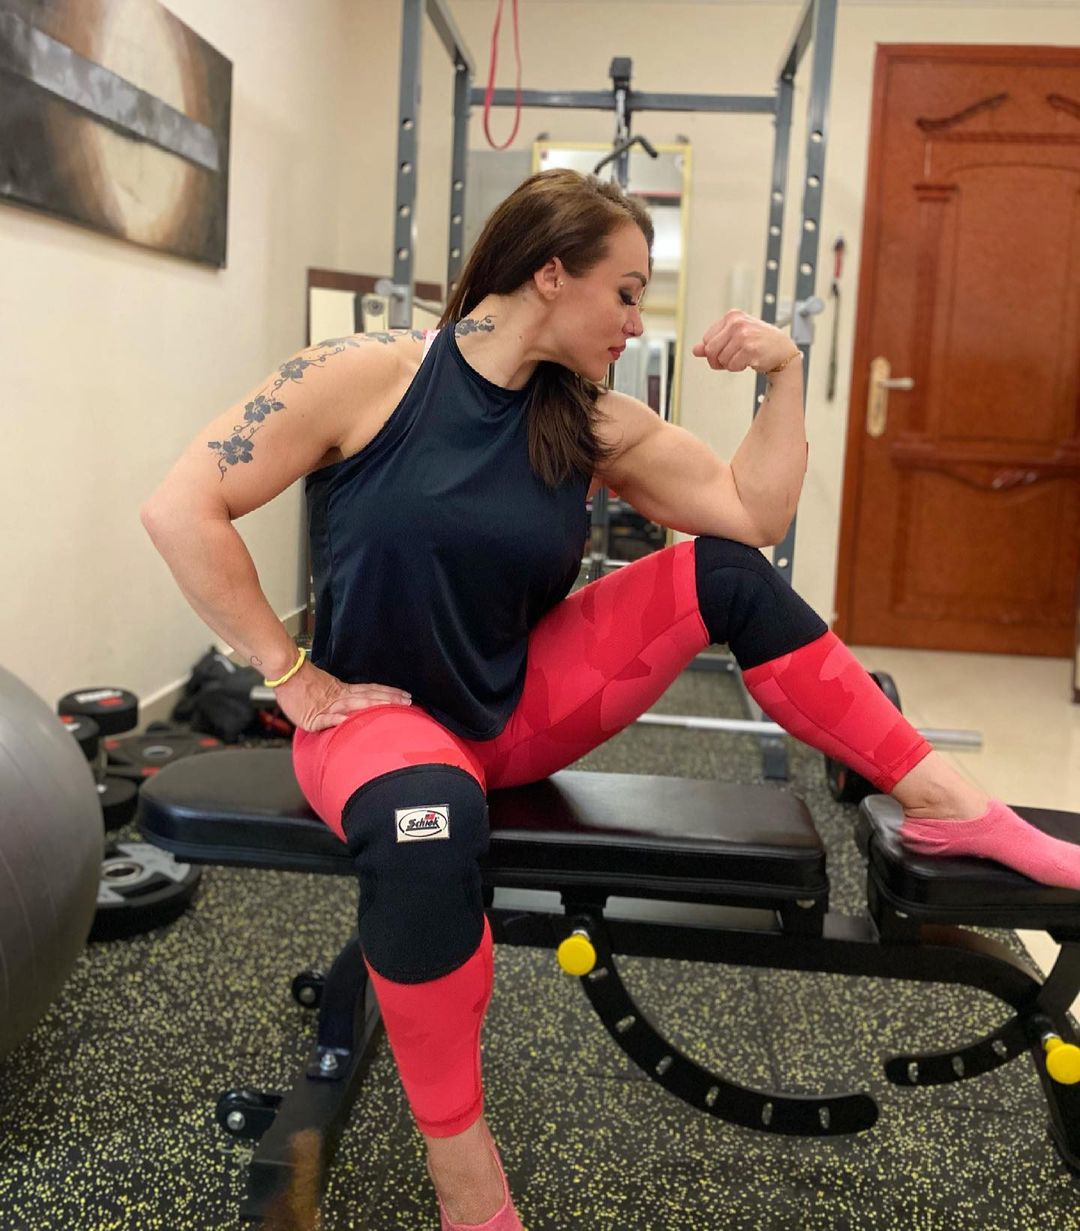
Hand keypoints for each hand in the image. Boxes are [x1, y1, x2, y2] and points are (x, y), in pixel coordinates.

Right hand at [273, 659, 411, 732]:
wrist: (286, 674)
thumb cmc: (304, 684)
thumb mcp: (329, 691)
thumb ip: (344, 700)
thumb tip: (358, 708)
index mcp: (345, 691)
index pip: (372, 691)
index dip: (390, 693)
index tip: (406, 696)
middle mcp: (341, 697)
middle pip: (369, 697)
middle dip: (390, 699)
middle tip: (408, 701)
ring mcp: (329, 707)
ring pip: (354, 705)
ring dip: (372, 706)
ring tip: (389, 708)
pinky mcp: (313, 718)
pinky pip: (327, 719)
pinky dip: (338, 720)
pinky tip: (348, 722)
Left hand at [691, 310, 798, 373]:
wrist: (783, 350)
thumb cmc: (759, 342)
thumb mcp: (735, 337)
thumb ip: (714, 342)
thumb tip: (695, 350)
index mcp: (732, 316)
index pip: (707, 339)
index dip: (713, 351)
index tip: (726, 351)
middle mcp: (737, 323)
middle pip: (710, 350)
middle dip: (718, 361)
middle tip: (731, 360)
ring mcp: (743, 335)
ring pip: (721, 360)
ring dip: (730, 365)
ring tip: (744, 358)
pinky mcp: (750, 349)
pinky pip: (732, 366)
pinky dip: (738, 368)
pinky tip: (749, 361)